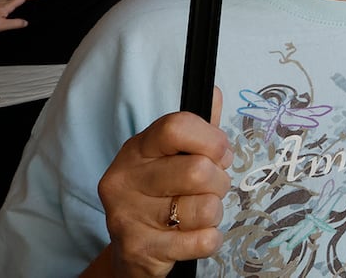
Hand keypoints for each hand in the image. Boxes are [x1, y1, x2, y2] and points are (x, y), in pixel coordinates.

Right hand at [97, 88, 231, 277]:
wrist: (131, 252)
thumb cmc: (158, 197)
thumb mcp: (172, 158)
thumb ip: (196, 129)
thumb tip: (216, 94)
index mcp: (136, 149)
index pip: (177, 127)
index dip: (211, 139)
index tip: (219, 153)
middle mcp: (126, 179)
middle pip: (197, 170)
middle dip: (219, 181)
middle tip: (212, 188)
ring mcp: (128, 215)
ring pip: (205, 207)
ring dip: (215, 212)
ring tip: (199, 213)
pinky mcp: (140, 249)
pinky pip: (203, 241)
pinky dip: (210, 239)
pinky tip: (195, 236)